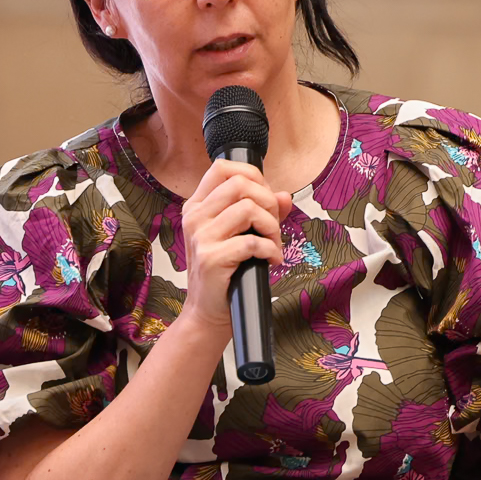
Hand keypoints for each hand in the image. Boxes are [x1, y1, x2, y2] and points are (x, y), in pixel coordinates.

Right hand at [178, 157, 291, 330]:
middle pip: (240, 184)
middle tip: (273, 227)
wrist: (208, 311)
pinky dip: (270, 250)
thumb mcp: (239, 235)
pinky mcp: (211, 258)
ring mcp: (200, 237)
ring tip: (273, 245)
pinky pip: (252, 241)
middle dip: (268, 202)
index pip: (222, 168)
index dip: (252, 176)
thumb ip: (261, 212)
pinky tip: (271, 260)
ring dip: (271, 227)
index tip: (266, 198)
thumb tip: (285, 195)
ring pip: (248, 208)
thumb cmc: (224, 272)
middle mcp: (195, 217)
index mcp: (197, 206)